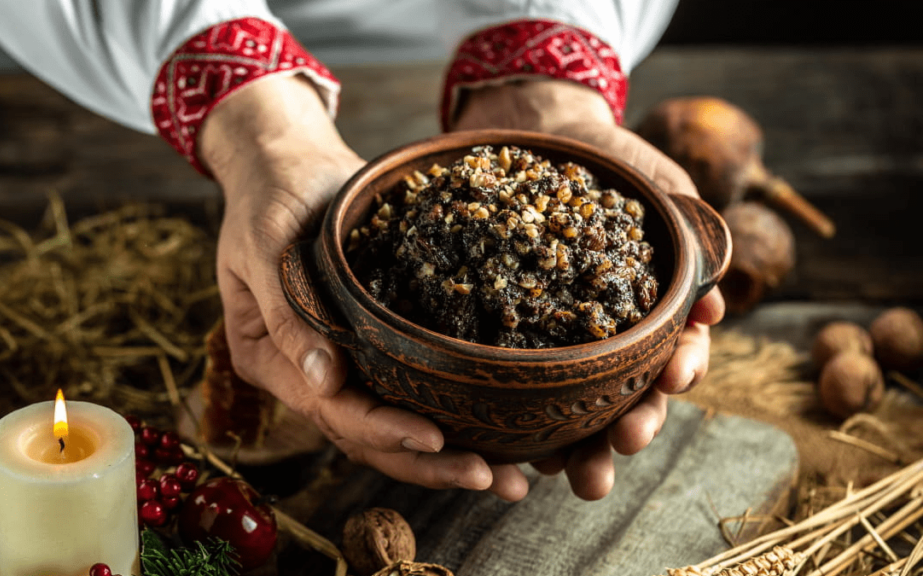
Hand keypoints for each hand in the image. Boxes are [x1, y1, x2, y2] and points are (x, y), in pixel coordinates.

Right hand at [198, 76, 529, 500]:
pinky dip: (450, 412)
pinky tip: (498, 432)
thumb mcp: (263, 244)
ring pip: (394, 424)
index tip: (435, 438)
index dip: (384, 430)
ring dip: (449, 455)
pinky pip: (410, 389)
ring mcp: (340, 363)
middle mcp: (306, 374)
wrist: (287, 161)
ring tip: (513, 476)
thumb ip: (286, 315)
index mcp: (271, 359)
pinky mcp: (372, 344)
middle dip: (432, 463)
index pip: (332, 411)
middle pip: (369, 436)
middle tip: (498, 480)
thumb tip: (323, 382)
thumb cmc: (268, 195)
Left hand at [451, 80, 726, 499]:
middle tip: (622, 446)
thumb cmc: (610, 159)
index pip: (676, 352)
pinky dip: (517, 421)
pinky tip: (513, 449)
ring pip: (575, 406)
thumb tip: (713, 303)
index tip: (675, 378)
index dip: (680, 369)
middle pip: (629, 394)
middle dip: (633, 426)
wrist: (537, 131)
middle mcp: (610, 336)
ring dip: (579, 446)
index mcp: (654, 310)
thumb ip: (691, 235)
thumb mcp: (659, 186)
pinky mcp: (512, 339)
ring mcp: (560, 341)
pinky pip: (516, 385)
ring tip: (571, 475)